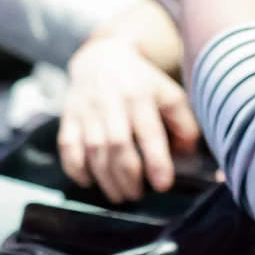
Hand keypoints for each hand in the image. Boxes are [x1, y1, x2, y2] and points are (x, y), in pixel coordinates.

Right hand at [59, 36, 200, 201]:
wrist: (100, 58)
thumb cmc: (141, 82)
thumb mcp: (169, 94)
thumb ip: (183, 122)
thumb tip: (187, 153)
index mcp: (140, 96)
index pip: (149, 132)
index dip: (156, 160)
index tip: (163, 185)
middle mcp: (111, 103)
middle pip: (117, 145)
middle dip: (128, 176)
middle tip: (137, 195)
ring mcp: (87, 111)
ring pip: (93, 150)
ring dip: (105, 178)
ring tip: (120, 196)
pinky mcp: (68, 117)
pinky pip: (67, 147)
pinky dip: (75, 168)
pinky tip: (89, 181)